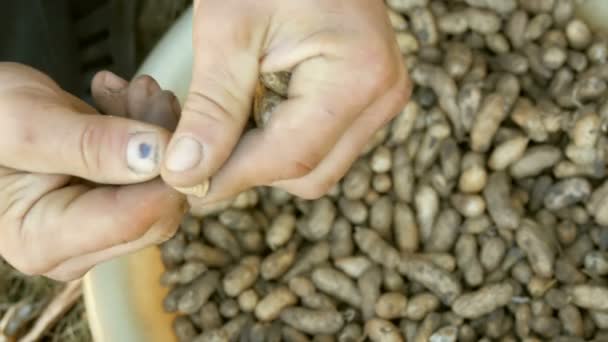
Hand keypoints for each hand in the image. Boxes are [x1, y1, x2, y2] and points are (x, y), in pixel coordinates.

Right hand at [0, 63, 185, 280]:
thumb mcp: (27, 122)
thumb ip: (89, 144)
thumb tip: (157, 157)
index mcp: (43, 241)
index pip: (133, 221)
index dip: (166, 175)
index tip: (173, 125)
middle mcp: (78, 246)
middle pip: (157, 208)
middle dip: (162, 146)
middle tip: (147, 92)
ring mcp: (100, 228)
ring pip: (163, 188)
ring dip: (157, 131)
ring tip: (136, 88)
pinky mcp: (116, 205)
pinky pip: (155, 175)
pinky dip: (150, 133)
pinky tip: (127, 101)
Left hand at [161, 0, 410, 209]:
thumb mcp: (228, 30)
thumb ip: (211, 108)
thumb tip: (186, 172)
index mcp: (357, 76)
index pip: (290, 158)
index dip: (231, 177)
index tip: (182, 182)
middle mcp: (381, 97)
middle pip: (308, 174)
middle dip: (250, 168)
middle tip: (199, 148)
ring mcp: (380, 101)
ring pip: (318, 167)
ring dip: (267, 157)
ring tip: (230, 119)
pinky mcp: (367, 100)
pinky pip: (324, 146)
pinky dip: (284, 142)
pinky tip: (257, 111)